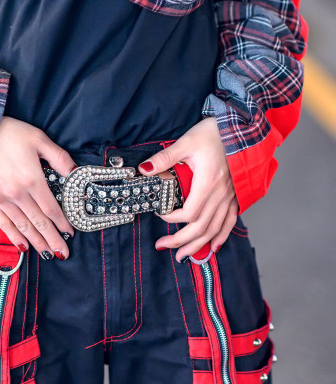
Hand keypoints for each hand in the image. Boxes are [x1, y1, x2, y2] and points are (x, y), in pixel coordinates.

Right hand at [0, 117, 76, 258]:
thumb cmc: (7, 133)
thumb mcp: (38, 138)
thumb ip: (58, 157)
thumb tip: (75, 172)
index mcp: (32, 180)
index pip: (51, 209)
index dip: (62, 223)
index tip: (70, 233)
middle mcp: (17, 194)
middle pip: (39, 222)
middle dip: (53, 239)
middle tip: (63, 253)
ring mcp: (1, 199)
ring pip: (23, 226)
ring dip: (37, 242)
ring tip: (48, 254)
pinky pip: (4, 223)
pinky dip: (14, 236)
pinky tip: (23, 245)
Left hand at [138, 117, 238, 260]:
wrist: (240, 127)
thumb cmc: (214, 133)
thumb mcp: (185, 142)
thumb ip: (164, 159)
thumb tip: (143, 169)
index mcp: (208, 183)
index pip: (189, 213)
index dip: (172, 219)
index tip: (159, 215)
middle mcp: (221, 194)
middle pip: (201, 227)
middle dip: (180, 241)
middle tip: (162, 247)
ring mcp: (230, 196)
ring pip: (215, 229)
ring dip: (198, 245)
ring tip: (183, 256)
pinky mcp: (236, 195)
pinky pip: (230, 221)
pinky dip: (222, 236)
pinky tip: (214, 247)